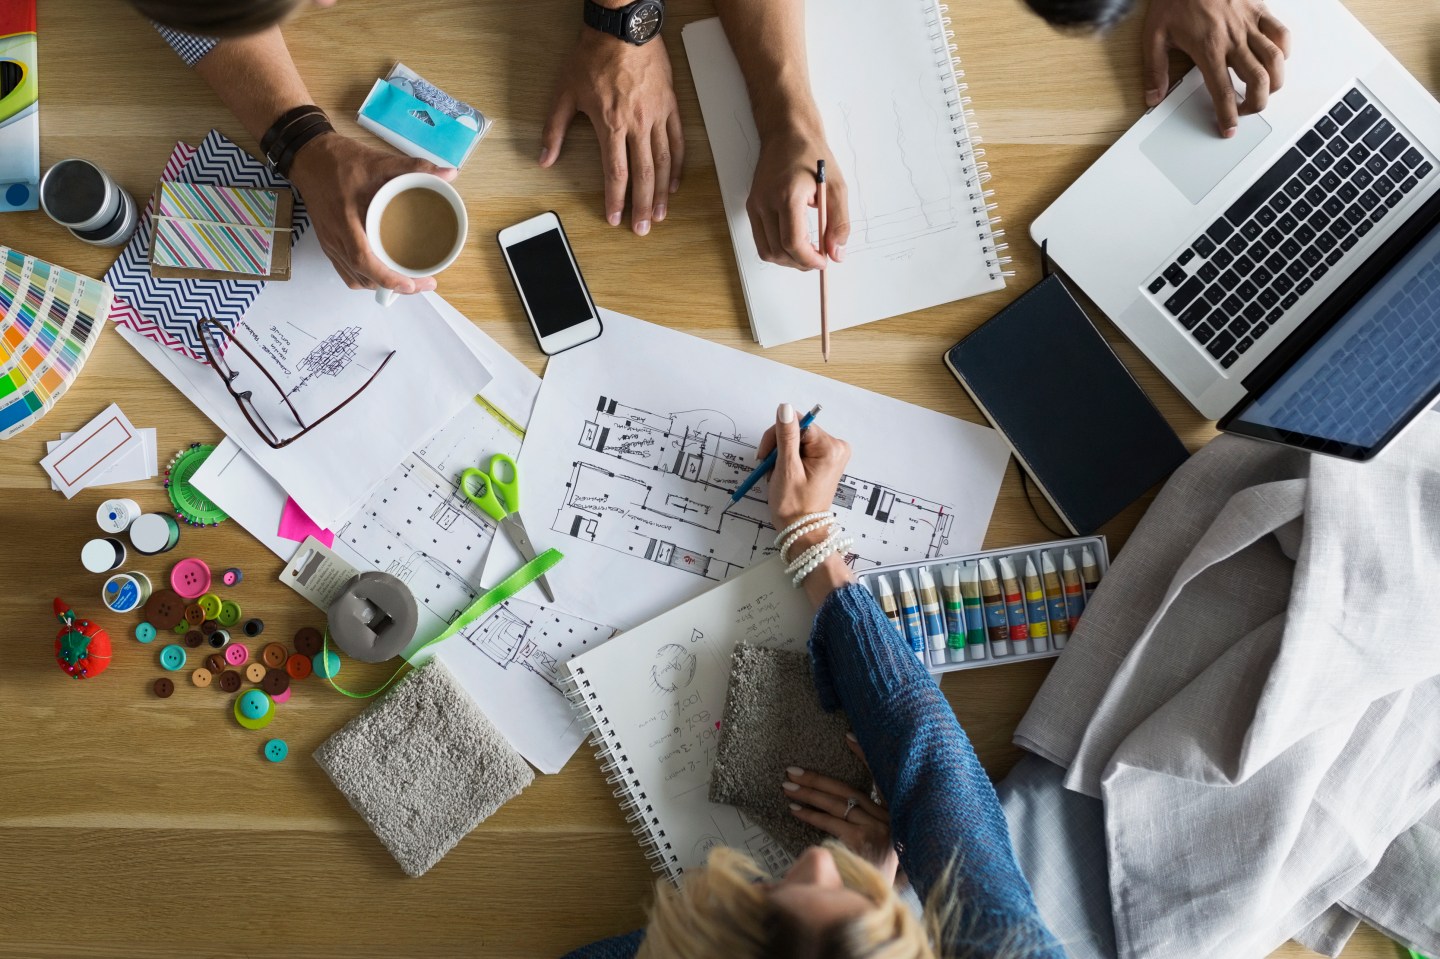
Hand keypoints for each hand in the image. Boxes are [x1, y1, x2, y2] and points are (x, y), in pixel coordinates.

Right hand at [287, 134, 458, 291]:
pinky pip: (346, 271)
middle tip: (423, 283)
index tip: (412, 285)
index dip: (387, 278)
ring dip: (380, 285)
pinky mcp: (329, 244)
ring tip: (407, 281)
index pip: (363, 260)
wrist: (308, 158)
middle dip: (394, 287)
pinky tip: (382, 273)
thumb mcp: (380, 161)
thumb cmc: (339, 161)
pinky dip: (366, 278)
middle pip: (363, 277)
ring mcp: (330, 244)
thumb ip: (415, 167)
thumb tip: (450, 173)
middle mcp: (335, 238)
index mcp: (345, 220)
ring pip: (354, 278)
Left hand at [540, 30, 683, 235]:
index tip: (615, 217)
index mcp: (611, 125)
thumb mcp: (564, 92)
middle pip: (643, 176)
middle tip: (642, 228)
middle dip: (642, 206)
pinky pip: (677, 141)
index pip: (616, 173)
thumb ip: (554, 130)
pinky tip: (674, 182)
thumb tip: (544, 160)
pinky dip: (677, 165)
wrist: (622, 28)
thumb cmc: (594, 56)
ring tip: (660, 213)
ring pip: (663, 163)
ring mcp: (657, 116)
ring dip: (661, 192)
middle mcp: (637, 125)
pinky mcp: (670, 106)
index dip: (616, 200)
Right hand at [747, 123, 849, 269]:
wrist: (787, 133)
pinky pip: (761, 240)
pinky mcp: (751, 206)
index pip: (793, 242)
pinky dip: (777, 248)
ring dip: (788, 259)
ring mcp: (755, 205)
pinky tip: (793, 242)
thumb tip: (837, 253)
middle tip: (818, 258)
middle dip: (800, 263)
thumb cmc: (812, 155)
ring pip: (767, 250)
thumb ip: (839, 223)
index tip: (823, 262)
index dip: (809, 259)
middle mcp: (766, 202)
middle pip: (778, 251)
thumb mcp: (837, 187)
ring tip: (807, 252)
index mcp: (788, 195)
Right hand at [756, 402, 849, 531]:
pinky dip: (787, 459)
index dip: (777, 436)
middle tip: (769, 469)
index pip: (797, 423)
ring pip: (796, 439)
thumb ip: (786, 436)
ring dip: (780, 455)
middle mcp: (836, 447)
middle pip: (797, 430)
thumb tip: (784, 407)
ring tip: (776, 475)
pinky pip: (801, 449)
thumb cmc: (794, 505)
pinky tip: (783, 474)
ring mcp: (831, 453)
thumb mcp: (786, 468)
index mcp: (830, 447)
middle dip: (778, 448)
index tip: (765, 456)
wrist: (802, 530)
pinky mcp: (825, 460)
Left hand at [783, 742, 897, 883]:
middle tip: (792, 771)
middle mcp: (888, 816)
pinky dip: (812, 814)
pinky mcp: (863, 839)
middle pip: (848, 790)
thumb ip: (867, 820)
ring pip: (837, 803)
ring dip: (809, 794)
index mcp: (894, 811)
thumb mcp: (880, 843)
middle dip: (817, 779)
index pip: (879, 775)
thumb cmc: (875, 872)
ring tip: (787, 787)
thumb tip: (836, 801)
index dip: (864, 755)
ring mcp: (877, 827)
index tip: (847, 737)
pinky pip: (832, 821)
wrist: (880, 899)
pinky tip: (795, 809)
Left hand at [1141, 0, 1290, 137]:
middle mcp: (1233, 38)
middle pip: (1258, 79)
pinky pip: (1280, 32)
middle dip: (1257, 104)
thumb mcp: (1153, 35)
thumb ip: (1154, 69)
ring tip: (1265, 92)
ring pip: (1275, 59)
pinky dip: (1284, 50)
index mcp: (1208, 48)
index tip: (1229, 128)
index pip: (1223, 91)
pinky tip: (1276, 59)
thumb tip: (1153, 97)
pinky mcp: (1258, 9)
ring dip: (1275, 82)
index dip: (1228, 115)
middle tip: (1247, 112)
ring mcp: (1249, 23)